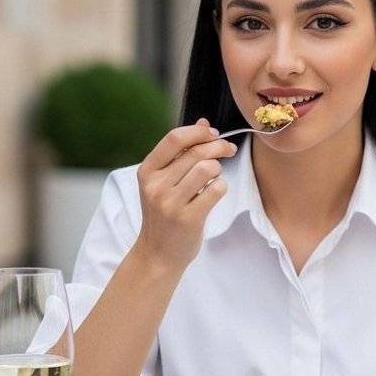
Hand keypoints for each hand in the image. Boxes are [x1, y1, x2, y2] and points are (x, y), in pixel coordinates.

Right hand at [133, 119, 237, 268]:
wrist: (158, 253)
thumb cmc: (164, 213)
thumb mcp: (164, 180)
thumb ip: (182, 151)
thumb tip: (203, 122)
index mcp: (147, 171)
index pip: (174, 138)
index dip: (199, 132)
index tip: (213, 134)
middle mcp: (156, 186)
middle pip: (196, 152)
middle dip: (218, 146)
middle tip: (228, 149)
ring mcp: (171, 203)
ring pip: (208, 168)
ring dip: (218, 168)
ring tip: (215, 176)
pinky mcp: (188, 218)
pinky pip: (216, 190)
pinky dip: (221, 187)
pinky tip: (214, 192)